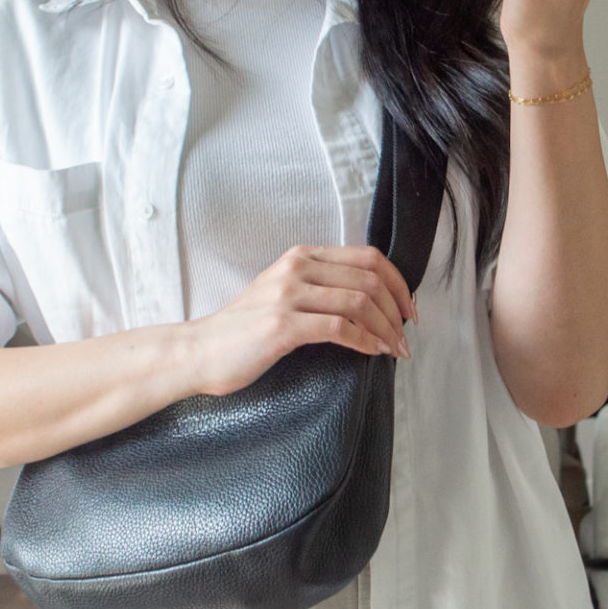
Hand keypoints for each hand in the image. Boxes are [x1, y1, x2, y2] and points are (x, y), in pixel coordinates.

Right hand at [187, 245, 414, 396]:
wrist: (199, 351)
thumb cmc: (243, 331)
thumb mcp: (283, 294)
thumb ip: (319, 287)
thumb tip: (370, 302)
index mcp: (301, 256)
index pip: (368, 256)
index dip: (397, 283)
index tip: (408, 309)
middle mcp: (296, 267)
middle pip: (369, 277)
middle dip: (397, 309)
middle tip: (406, 336)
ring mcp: (288, 295)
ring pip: (359, 301)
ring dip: (386, 328)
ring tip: (396, 350)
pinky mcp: (282, 325)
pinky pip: (339, 327)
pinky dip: (366, 341)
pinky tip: (374, 353)